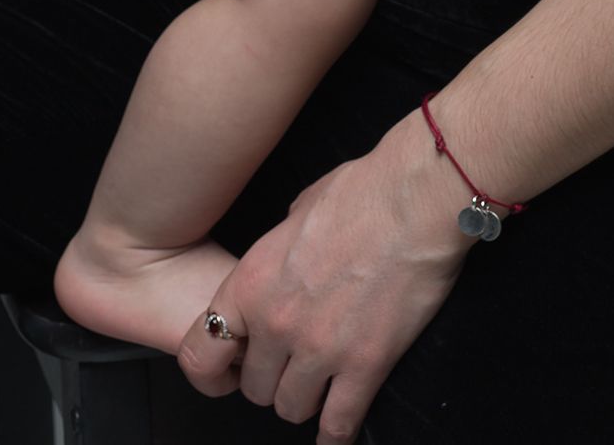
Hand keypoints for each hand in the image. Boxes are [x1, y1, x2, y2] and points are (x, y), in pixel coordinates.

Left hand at [175, 114, 470, 441]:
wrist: (413, 198)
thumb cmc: (361, 192)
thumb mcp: (296, 211)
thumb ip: (278, 252)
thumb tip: (284, 267)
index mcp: (252, 282)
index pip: (200, 355)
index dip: (215, 370)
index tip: (234, 368)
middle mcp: (277, 322)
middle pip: (254, 389)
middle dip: (272, 379)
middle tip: (290, 366)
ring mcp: (319, 348)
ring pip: (292, 409)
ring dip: (305, 399)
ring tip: (319, 384)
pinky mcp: (365, 364)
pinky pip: (339, 424)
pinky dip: (336, 434)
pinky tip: (336, 432)